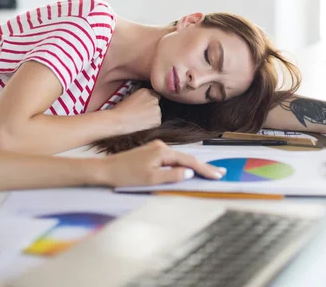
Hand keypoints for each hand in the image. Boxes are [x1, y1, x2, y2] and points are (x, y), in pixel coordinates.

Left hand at [97, 140, 225, 186]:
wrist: (106, 169)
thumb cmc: (126, 175)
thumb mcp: (151, 179)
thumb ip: (172, 176)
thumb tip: (189, 173)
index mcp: (163, 151)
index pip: (189, 161)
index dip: (205, 169)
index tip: (218, 175)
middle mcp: (161, 146)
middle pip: (187, 157)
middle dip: (204, 167)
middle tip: (219, 173)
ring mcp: (156, 148)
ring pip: (180, 158)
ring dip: (194, 166)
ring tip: (209, 172)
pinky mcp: (151, 153)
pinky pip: (172, 158)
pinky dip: (183, 164)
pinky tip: (188, 169)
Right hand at [112, 88, 161, 133]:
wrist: (119, 120)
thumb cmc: (120, 110)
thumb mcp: (131, 97)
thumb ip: (141, 98)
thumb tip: (145, 102)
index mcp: (146, 91)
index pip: (154, 95)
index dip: (149, 101)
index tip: (144, 106)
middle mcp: (154, 99)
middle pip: (156, 103)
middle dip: (151, 108)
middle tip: (142, 114)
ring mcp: (157, 109)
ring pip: (157, 113)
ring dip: (152, 116)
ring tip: (140, 119)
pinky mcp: (157, 120)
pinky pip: (157, 122)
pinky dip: (152, 124)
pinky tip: (142, 124)